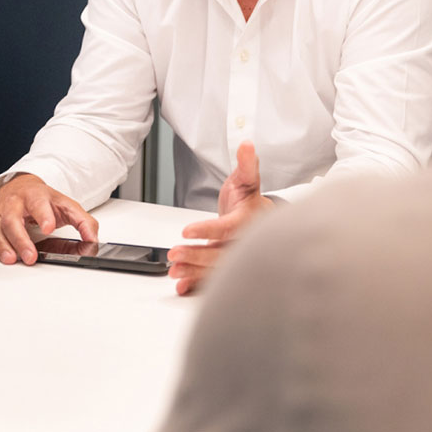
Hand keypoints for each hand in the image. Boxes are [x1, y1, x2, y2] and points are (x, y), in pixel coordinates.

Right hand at [0, 173, 98, 264]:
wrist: (22, 186)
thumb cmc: (43, 198)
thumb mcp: (66, 205)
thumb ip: (83, 222)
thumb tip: (92, 239)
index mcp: (34, 195)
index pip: (39, 203)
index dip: (43, 215)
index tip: (48, 227)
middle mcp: (14, 202)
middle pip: (13, 219)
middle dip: (21, 239)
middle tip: (30, 256)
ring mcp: (1, 212)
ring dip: (2, 245)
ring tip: (11, 259)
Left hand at [168, 141, 272, 295]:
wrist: (258, 221)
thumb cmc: (248, 200)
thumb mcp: (247, 180)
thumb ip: (247, 165)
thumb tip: (247, 145)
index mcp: (249, 221)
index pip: (228, 228)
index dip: (207, 231)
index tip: (187, 231)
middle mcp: (244, 243)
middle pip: (221, 253)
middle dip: (196, 256)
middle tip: (174, 254)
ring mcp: (236, 257)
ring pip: (215, 268)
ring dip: (194, 271)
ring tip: (173, 270)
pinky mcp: (226, 266)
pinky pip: (212, 278)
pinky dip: (196, 283)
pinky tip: (181, 286)